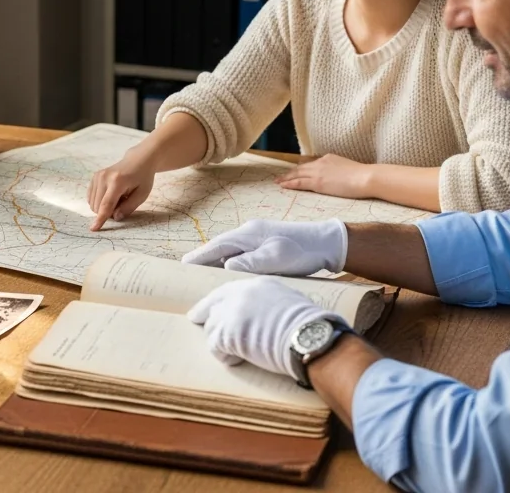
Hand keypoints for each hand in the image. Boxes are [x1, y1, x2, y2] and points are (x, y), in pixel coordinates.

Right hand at [87, 154, 155, 230]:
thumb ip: (128, 207)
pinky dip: (99, 201)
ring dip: (103, 207)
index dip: (100, 218)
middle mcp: (104, 178)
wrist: (137, 161)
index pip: (106, 204)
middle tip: (123, 204)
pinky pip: (91, 197)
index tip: (93, 229)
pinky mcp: (94, 177)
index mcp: (117, 181)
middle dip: (108, 212)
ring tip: (118, 197)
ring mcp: (97, 176)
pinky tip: (110, 195)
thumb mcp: (142, 195)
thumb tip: (115, 217)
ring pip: (93, 203)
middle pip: (98, 206)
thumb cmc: (142, 178)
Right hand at [182, 219, 346, 275]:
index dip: (199, 256)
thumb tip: (226, 266)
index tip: (182, 265)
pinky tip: (228, 274)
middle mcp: (249, 233)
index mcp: (248, 233)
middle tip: (186, 273)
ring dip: (216, 262)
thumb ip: (250, 262)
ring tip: (202, 276)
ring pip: (229, 251)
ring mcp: (257, 238)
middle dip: (203, 259)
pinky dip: (229, 263)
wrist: (327, 243)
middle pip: (219, 247)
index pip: (216, 246)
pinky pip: (240, 254)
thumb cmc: (303, 251)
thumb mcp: (276, 258)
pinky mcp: (265, 245)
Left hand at [187, 277, 339, 375]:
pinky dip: (225, 357)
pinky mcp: (228, 333)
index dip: (215, 301)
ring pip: (212, 328)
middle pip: (214, 306)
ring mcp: (232, 313)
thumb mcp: (289, 302)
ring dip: (222, 342)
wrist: (310, 337)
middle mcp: (241, 294)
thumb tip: (266, 314)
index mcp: (257, 285)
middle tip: (195, 320)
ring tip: (238, 352)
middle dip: (205, 315)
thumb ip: (270, 303)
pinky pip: (215, 347)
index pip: (227, 291)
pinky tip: (239, 360)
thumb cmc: (310, 326)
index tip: (205, 308)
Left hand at [274, 154, 371, 198]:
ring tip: (278, 181)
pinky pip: (299, 183)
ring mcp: (318, 172)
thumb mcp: (348, 168)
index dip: (302, 168)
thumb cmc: (363, 176)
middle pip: (301, 168)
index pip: (311, 164)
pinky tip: (283, 186)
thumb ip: (339, 170)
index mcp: (329, 158)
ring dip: (286, 178)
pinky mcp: (317, 182)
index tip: (296, 171)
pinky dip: (290, 184)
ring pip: (297, 174)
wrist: (365, 177)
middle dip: (290, 172)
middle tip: (281, 176)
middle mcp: (321, 162)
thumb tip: (339, 176)